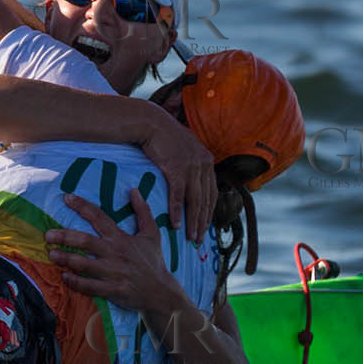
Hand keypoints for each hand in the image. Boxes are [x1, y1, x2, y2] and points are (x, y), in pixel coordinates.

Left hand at [45, 189, 177, 313]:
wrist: (161, 292)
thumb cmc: (153, 261)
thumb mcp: (152, 234)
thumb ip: (143, 211)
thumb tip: (134, 190)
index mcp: (122, 238)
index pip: (100, 217)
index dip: (82, 206)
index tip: (67, 197)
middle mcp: (115, 253)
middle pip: (85, 241)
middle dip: (65, 236)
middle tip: (48, 235)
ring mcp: (113, 273)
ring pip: (84, 264)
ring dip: (66, 259)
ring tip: (52, 254)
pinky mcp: (112, 290)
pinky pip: (90, 286)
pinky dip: (76, 282)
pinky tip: (65, 277)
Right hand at [136, 110, 214, 243]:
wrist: (150, 123)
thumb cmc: (162, 136)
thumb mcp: (183, 149)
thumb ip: (190, 163)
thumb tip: (188, 177)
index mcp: (207, 161)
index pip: (212, 192)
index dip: (209, 212)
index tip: (205, 226)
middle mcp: (203, 165)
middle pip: (206, 200)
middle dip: (203, 222)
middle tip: (199, 240)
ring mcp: (191, 167)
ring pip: (195, 201)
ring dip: (193, 222)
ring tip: (190, 237)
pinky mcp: (176, 169)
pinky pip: (178, 195)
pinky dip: (177, 211)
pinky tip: (175, 224)